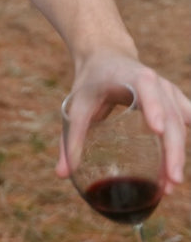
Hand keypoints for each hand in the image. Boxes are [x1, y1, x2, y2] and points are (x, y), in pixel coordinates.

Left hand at [57, 53, 190, 193]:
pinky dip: (183, 141)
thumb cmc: (91, 81)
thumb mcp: (78, 105)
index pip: (146, 88)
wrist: (106, 56)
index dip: (153, 106)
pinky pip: (183, 120)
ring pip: (180, 122)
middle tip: (171, 181)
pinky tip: (180, 164)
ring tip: (171, 185)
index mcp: (133, 76)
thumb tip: (62, 174)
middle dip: (173, 148)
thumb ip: (71, 137)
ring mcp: (167, 91)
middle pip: (170, 115)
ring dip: (178, 154)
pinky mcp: (172, 101)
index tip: (157, 129)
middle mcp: (156, 82)